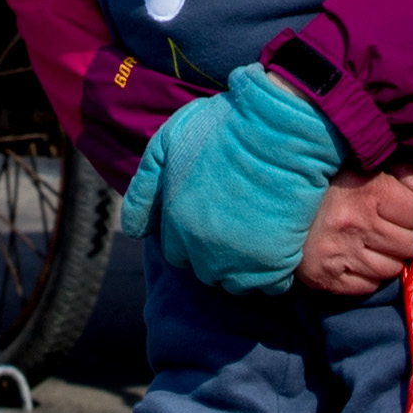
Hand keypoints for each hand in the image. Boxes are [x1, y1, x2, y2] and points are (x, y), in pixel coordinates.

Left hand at [113, 66, 347, 294]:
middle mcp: (202, 248)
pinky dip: (274, 274)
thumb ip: (145, 188)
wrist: (278, 126)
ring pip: (236, 285)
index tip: (211, 220)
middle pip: (206, 272)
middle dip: (215, 256)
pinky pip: (272, 286)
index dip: (192, 238)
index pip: (176, 254)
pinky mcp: (275, 261)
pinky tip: (279, 248)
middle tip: (236, 228)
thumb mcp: (167, 143)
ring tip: (256, 241)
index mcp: (175, 222)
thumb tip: (134, 230)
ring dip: (243, 269)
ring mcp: (239, 258)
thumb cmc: (222, 127)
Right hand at [295, 167, 412, 300]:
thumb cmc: (323, 180)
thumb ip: (405, 175)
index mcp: (367, 191)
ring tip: (365, 241)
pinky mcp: (327, 278)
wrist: (270, 201)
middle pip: (412, 245)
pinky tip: (351, 256)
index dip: (406, 208)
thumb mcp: (363, 164)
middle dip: (401, 235)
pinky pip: (369, 286)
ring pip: (393, 269)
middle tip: (378, 225)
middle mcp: (357, 225)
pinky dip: (365, 274)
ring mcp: (342, 254)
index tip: (388, 204)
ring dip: (385, 257)